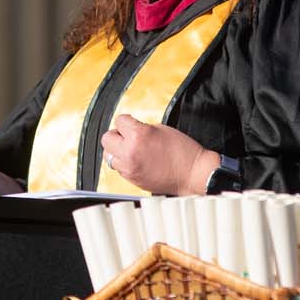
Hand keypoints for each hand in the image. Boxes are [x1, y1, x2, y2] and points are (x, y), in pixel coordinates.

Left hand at [99, 115, 218, 195]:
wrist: (193, 174)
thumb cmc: (183, 152)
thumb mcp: (162, 129)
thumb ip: (142, 128)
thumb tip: (131, 130)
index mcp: (139, 135)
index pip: (119, 121)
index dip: (126, 121)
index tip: (131, 124)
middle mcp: (130, 151)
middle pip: (107, 139)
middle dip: (116, 135)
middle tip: (126, 136)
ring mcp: (129, 167)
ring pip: (108, 156)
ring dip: (117, 151)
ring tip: (130, 150)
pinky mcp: (132, 179)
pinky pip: (118, 168)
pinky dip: (124, 163)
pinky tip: (136, 160)